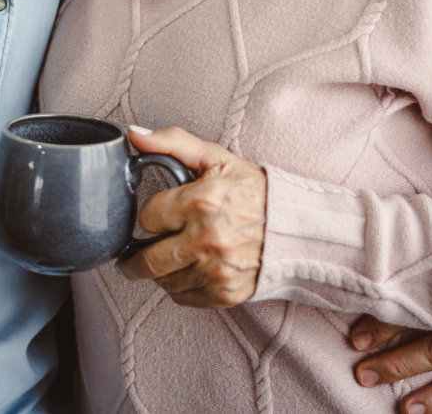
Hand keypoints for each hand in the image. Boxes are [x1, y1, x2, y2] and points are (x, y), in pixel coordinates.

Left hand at [116, 125, 264, 307]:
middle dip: (136, 257)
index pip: (147, 218)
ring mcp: (217, 271)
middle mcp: (208, 240)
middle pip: (146, 261)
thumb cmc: (254, 190)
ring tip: (172, 255)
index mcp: (201, 202)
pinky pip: (184, 297)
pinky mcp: (226, 294)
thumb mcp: (215, 158)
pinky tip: (191, 269)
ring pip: (163, 281)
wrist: (297, 226)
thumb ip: (172, 142)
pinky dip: (181, 286)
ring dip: (162, 270)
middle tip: (137, 252)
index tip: (158, 215)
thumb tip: (134, 134)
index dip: (150, 215)